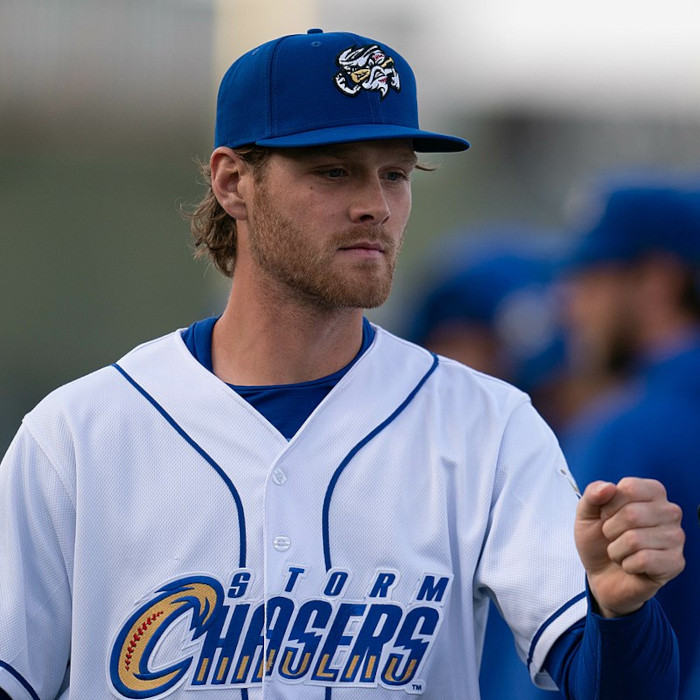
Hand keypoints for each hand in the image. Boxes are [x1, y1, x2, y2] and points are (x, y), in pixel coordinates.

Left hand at [574, 477, 684, 617]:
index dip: (608, 505)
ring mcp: (676, 537)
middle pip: (632, 514)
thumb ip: (592, 493)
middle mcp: (669, 511)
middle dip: (610, 530)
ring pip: (635, 539)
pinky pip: (644, 560)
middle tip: (613, 537)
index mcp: (652, 492)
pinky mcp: (675, 562)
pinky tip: (631, 565)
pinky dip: (627, 564)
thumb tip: (608, 487)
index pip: (629, 488)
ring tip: (621, 551)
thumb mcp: (586, 512)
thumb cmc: (598, 539)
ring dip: (616, 550)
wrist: (601, 575)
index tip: (606, 515)